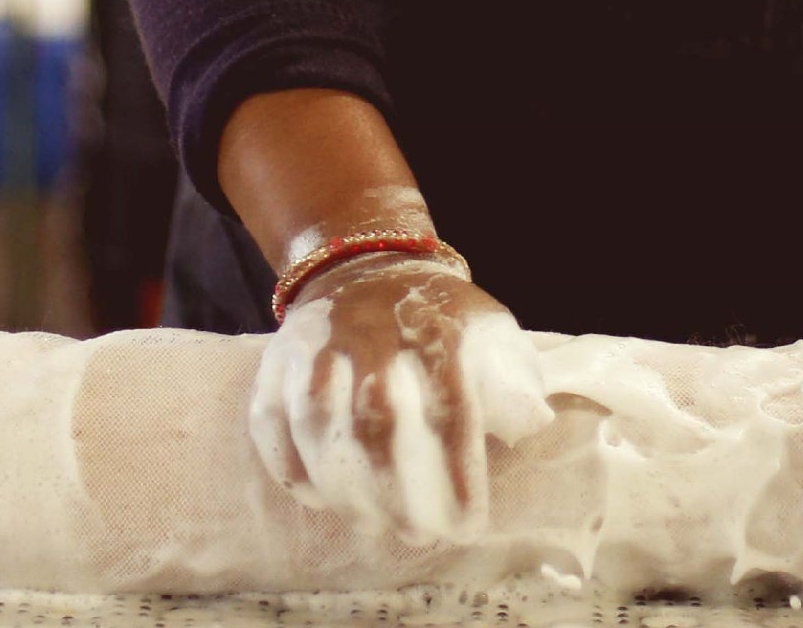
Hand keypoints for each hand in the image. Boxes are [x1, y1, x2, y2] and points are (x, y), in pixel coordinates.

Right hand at [248, 255, 552, 542]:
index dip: (458, 476)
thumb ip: (514, 381)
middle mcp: (371, 334)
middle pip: (378, 422)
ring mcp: (316, 345)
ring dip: (345, 487)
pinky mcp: (276, 359)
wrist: (368, 269)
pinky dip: (289, 464)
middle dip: (399, 492)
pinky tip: (316, 495)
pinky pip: (270, 419)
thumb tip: (533, 421)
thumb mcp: (491, 334)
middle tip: (418, 533)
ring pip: (319, 423)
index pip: (449, 409)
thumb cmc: (439, 322)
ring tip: (372, 521)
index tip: (467, 526)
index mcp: (436, 330)